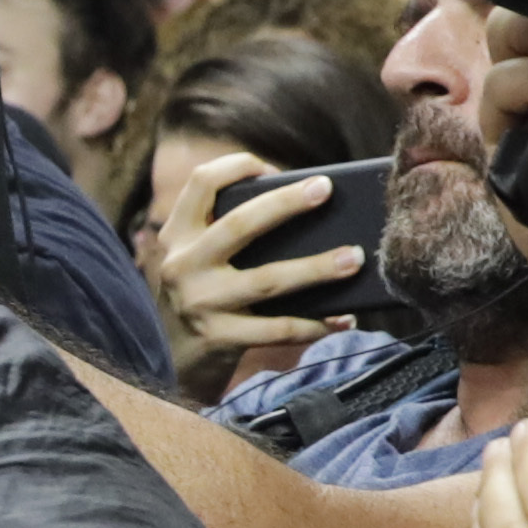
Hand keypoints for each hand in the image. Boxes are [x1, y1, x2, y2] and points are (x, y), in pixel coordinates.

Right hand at [150, 154, 364, 393]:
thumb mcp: (200, 257)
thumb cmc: (205, 294)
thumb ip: (230, 231)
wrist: (172, 361)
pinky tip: (343, 318)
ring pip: (267, 280)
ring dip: (316, 268)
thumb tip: (308, 206)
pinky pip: (277, 329)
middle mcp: (183, 265)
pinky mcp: (219, 338)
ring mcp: (200, 304)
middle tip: (325, 189)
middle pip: (240, 224)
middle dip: (286, 203)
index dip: (236, 166)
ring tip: (354, 258)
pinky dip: (315, 324)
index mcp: (177, 235)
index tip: (272, 167)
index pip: (201, 183)